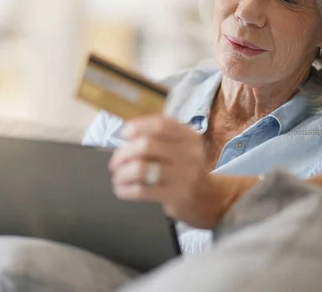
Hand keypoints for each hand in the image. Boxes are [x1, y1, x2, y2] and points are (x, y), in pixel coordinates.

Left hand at [108, 115, 224, 228]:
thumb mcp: (180, 147)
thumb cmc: (183, 169)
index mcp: (188, 136)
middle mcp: (189, 153)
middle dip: (124, 153)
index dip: (138, 126)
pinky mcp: (176, 195)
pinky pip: (142, 190)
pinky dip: (126, 189)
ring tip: (117, 177)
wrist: (206, 198)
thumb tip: (126, 137)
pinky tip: (121, 189)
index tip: (124, 134)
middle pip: (147, 145)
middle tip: (115, 162)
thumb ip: (159, 138)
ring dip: (122, 173)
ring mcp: (184, 175)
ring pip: (141, 168)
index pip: (160, 124)